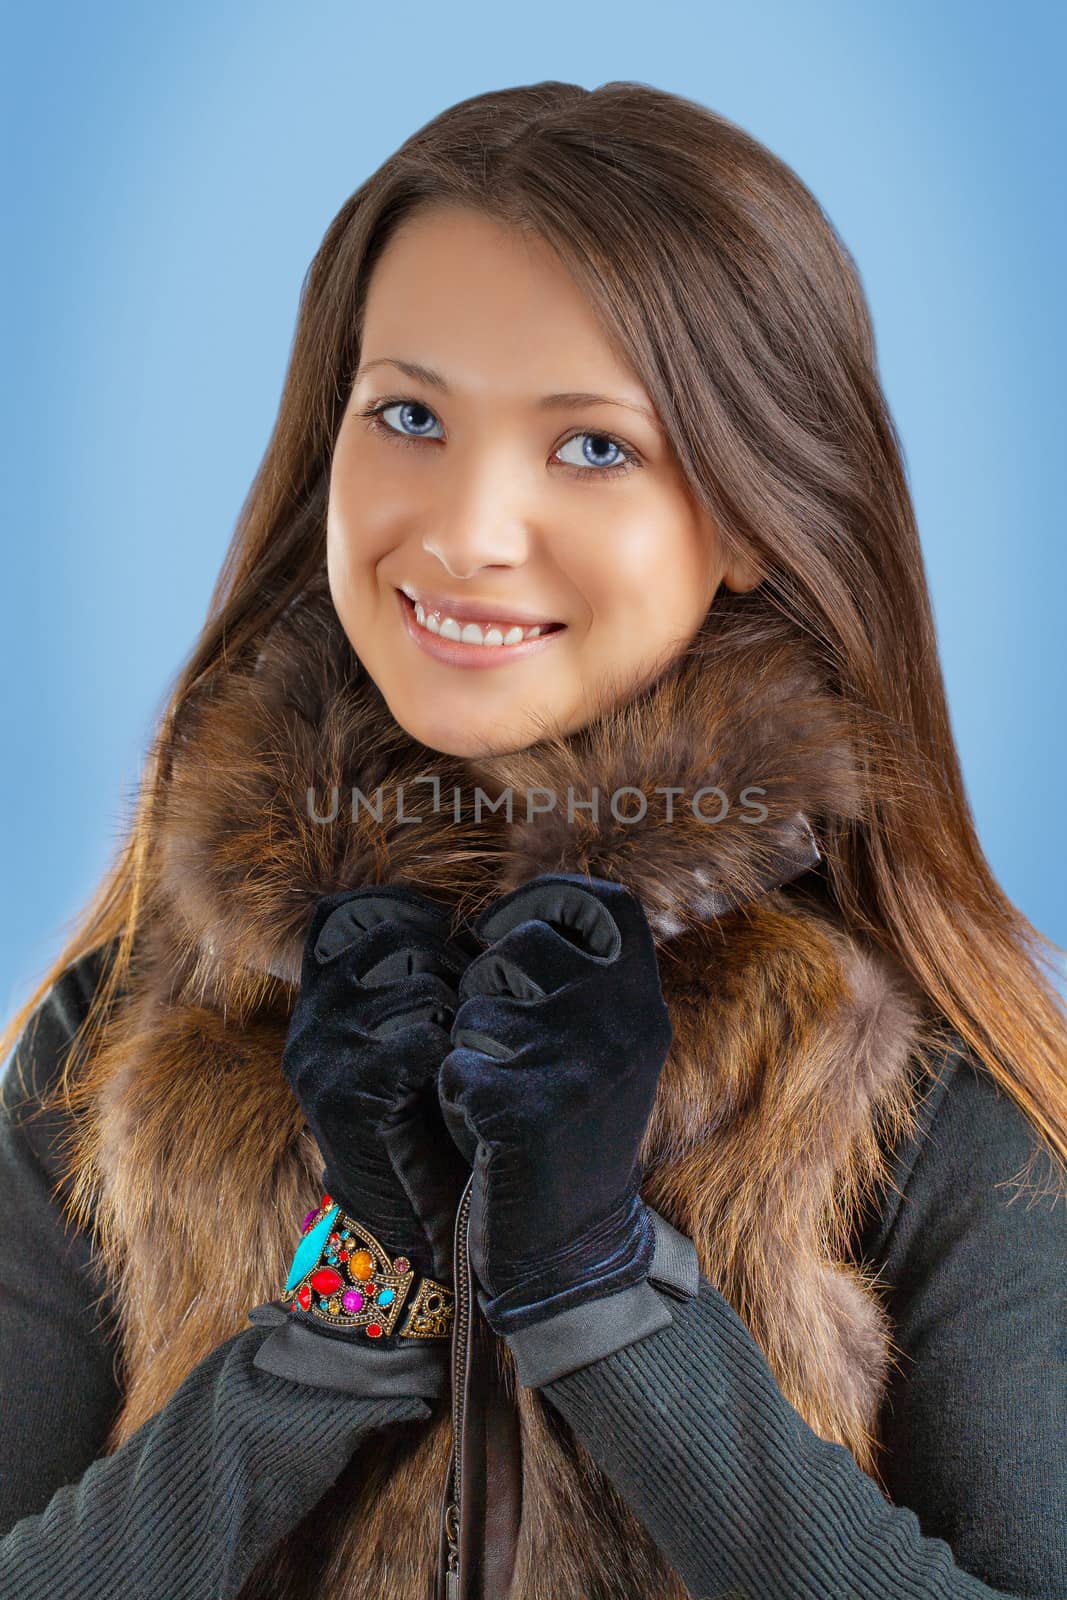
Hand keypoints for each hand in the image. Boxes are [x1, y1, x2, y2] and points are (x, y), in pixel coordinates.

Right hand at [282, 885, 472, 1295]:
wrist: (404, 1219)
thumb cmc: (427, 1116)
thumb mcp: (406, 1034)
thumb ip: (414, 979)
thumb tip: (472, 925)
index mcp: (318, 996)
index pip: (344, 911)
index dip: (407, 912)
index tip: (452, 937)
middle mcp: (310, 1017)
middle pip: (391, 936)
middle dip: (449, 955)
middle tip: (477, 996)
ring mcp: (320, 1054)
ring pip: (418, 986)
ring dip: (463, 1009)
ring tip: (472, 1045)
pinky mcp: (341, 1093)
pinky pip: (422, 1038)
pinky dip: (457, 1053)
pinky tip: (463, 1078)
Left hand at [436, 872, 673, 1335]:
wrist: (573, 1248)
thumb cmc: (570, 1133)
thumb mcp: (605, 1049)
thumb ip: (583, 981)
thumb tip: (518, 912)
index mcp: (644, 1006)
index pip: (608, 903)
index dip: (548, 900)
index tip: (510, 932)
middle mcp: (624, 1027)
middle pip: (520, 946)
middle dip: (487, 985)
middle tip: (500, 1043)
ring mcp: (579, 1068)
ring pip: (476, 1009)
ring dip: (469, 1048)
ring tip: (500, 1094)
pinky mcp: (527, 1112)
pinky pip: (454, 1067)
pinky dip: (454, 1099)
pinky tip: (487, 1132)